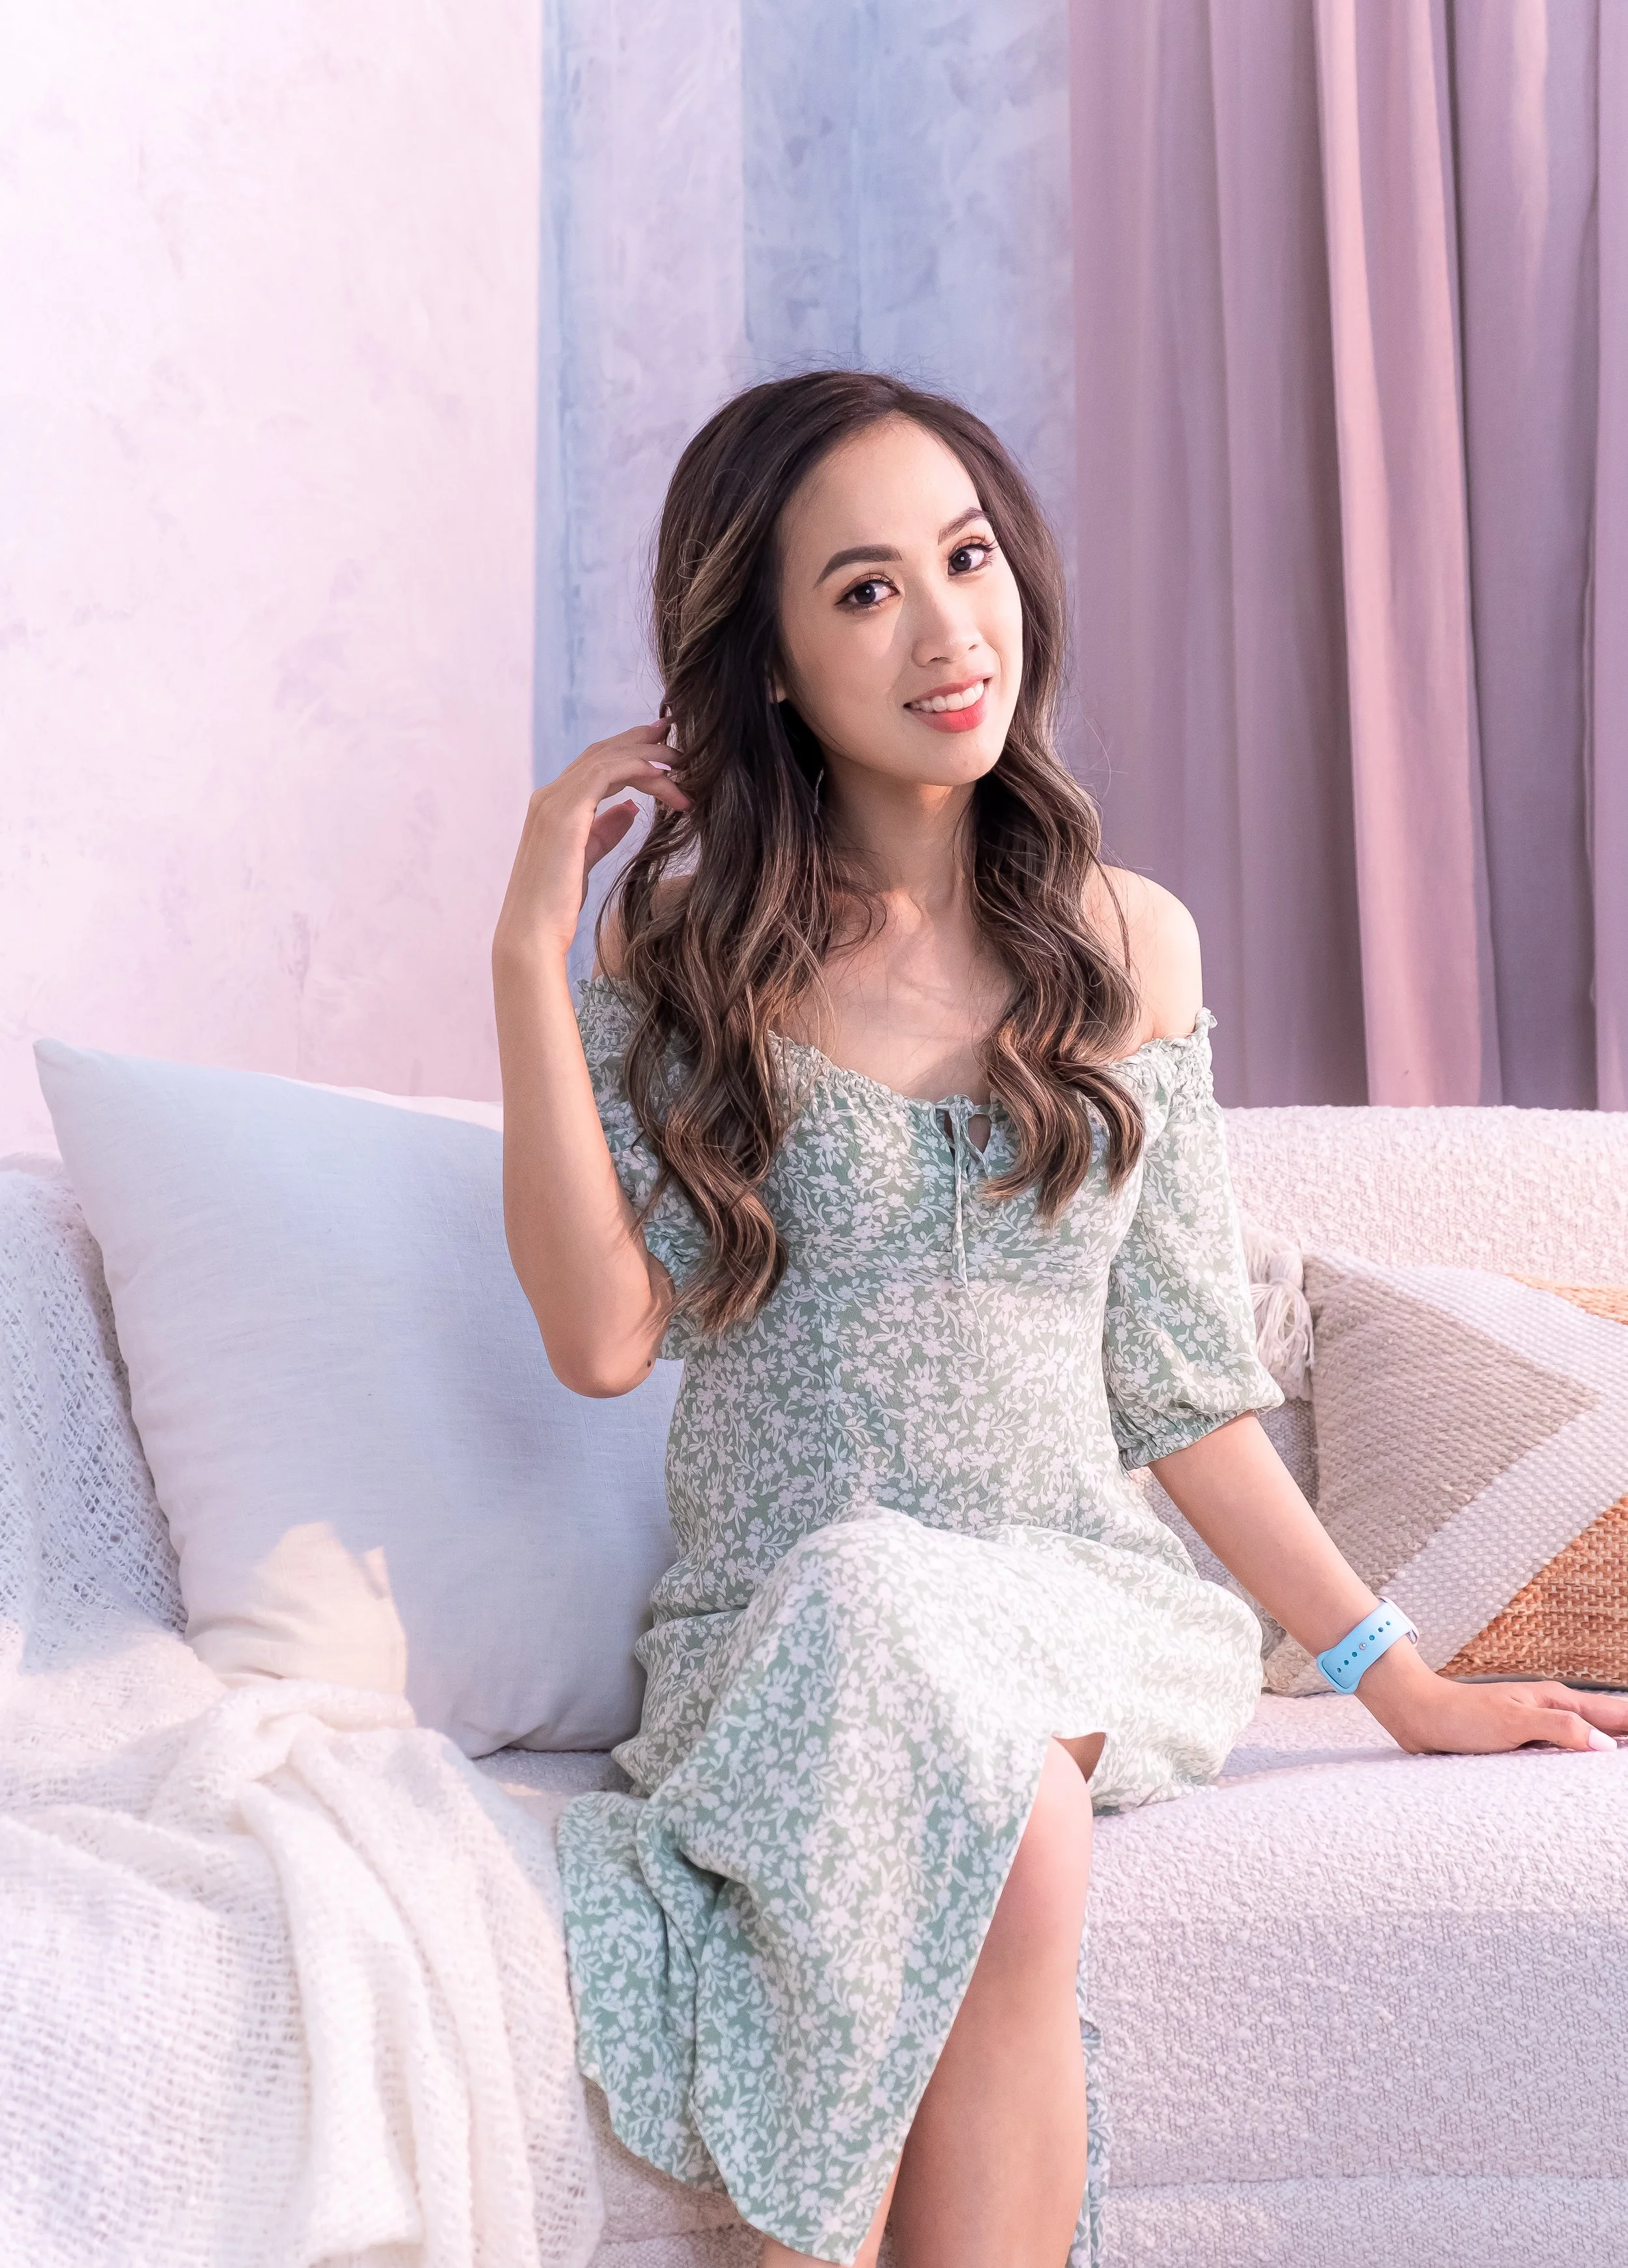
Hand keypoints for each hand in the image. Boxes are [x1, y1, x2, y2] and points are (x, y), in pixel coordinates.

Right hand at [491, 723, 689, 968]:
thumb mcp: (587, 859)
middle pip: (601, 753)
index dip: (628, 751)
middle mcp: (549, 796)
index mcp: (552, 806)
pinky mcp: (566, 812)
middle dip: (641, 740)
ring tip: (683, 762)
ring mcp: (554, 801)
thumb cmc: (556, 907)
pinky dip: (640, 769)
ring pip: (607, 758)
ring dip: (648, 756)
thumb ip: (605, 830)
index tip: (662, 748)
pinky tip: (667, 777)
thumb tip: (630, 808)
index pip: (594, 765)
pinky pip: (609, 773)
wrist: (532, 933)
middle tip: (675, 735)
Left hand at [1367, 1661, 1627, 1757]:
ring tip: (1618, 1765)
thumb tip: (1606, 1744)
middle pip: (1608, 1725)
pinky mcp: (1525, 1744)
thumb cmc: (1462, 1715)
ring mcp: (1541, 1727)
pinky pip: (1565, 1753)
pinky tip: (1588, 1774)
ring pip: (1588, 1739)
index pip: (1616, 1713)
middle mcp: (1555, 1712)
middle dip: (1627, 1735)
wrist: (1419, 1716)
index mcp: (1558, 1701)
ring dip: (1608, 1748)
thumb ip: (1560, 1728)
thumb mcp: (1513, 1721)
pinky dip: (1582, 1761)